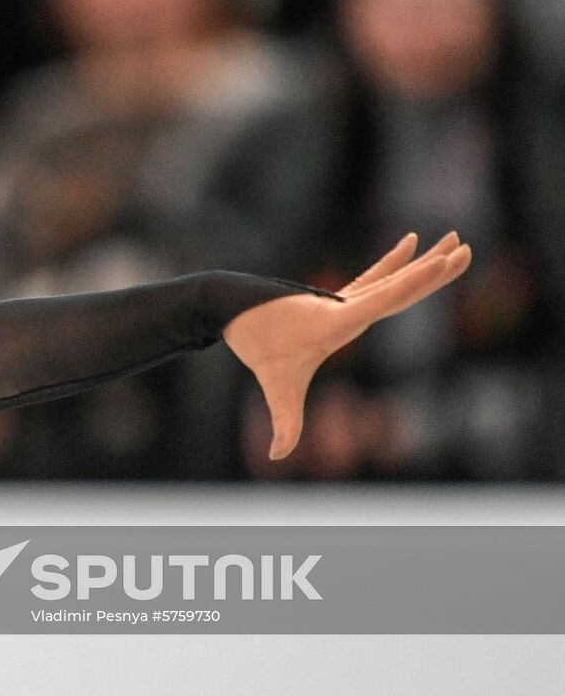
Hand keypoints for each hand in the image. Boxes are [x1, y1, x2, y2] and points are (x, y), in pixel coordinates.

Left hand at [222, 230, 471, 460]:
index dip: (414, 281)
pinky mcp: (337, 300)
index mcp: (337, 319)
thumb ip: (283, 422)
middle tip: (465, 247)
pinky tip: (408, 244)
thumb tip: (276, 457)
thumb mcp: (273, 382)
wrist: (230, 307)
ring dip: (422, 261)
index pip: (384, 298)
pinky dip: (393, 264)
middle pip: (398, 285)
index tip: (441, 262)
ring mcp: (342, 299)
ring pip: (391, 278)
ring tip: (453, 238)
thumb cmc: (255, 342)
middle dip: (433, 269)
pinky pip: (374, 279)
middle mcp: (344, 305)